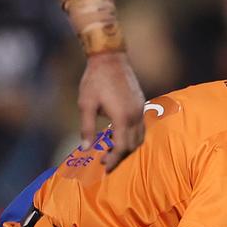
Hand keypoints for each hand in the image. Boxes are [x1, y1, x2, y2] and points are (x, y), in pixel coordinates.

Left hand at [77, 52, 145, 169]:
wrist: (110, 59)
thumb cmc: (95, 80)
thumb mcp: (85, 104)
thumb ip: (86, 128)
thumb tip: (85, 148)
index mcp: (122, 118)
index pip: (121, 147)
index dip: (114, 159)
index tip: (105, 167)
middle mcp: (135, 116)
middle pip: (133, 145)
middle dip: (120, 155)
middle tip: (106, 160)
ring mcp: (140, 110)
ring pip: (140, 137)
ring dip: (128, 146)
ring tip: (112, 149)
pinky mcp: (141, 105)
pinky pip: (141, 127)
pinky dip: (132, 136)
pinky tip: (119, 134)